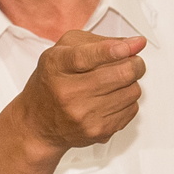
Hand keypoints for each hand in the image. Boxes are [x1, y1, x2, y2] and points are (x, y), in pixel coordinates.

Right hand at [12, 30, 146, 154]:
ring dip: (131, 83)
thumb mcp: (63, 50)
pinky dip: (127, 101)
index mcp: (57, 66)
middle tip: (133, 61)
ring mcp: (84, 114)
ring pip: (132, 91)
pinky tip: (111, 99)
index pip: (85, 57)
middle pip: (120, 74)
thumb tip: (134, 43)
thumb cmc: (52, 82)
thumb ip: (97, 42)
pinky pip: (131, 109)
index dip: (111, 50)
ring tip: (115, 82)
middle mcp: (68, 92)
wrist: (38, 122)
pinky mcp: (98, 131)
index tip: (130, 46)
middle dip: (135, 63)